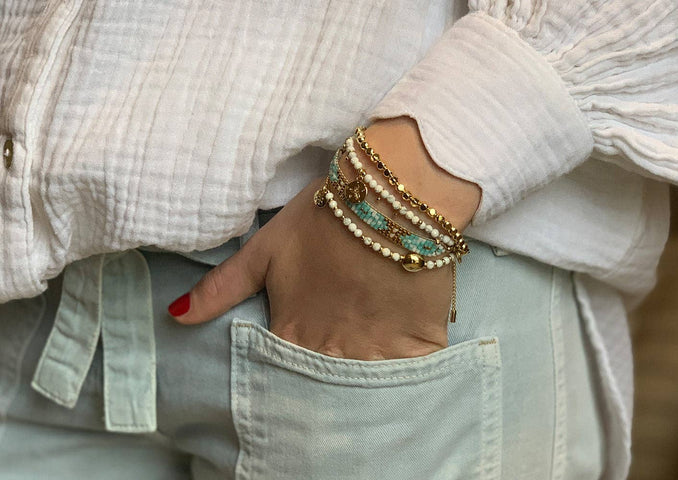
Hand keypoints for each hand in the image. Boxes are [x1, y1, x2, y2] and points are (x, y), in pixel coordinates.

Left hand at [168, 117, 481, 359]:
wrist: (391, 197)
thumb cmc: (323, 217)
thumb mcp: (265, 249)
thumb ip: (221, 288)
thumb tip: (175, 315)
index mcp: (292, 335)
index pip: (280, 375)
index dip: (288, 373)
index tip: (295, 369)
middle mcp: (331, 354)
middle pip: (324, 388)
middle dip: (324, 388)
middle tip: (333, 377)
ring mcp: (378, 353)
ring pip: (367, 389)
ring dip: (364, 385)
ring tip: (368, 374)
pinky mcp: (420, 344)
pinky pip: (414, 375)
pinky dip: (409, 374)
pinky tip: (406, 361)